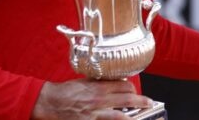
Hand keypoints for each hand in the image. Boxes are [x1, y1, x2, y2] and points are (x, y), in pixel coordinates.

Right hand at [31, 79, 152, 118]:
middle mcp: (99, 100)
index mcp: (98, 87)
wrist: (49, 102)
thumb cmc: (65, 91)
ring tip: (141, 117)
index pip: (123, 86)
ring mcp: (94, 114)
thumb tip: (113, 82)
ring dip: (131, 116)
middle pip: (126, 99)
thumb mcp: (84, 81)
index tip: (135, 90)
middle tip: (149, 102)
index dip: (132, 88)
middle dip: (140, 101)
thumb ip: (99, 82)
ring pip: (119, 115)